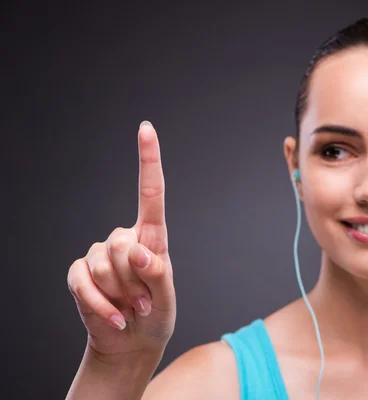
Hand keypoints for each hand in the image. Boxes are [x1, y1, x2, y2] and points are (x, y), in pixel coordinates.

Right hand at [67, 121, 175, 357]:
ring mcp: (98, 255)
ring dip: (121, 294)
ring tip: (132, 307)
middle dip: (134, 279)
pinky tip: (115, 317)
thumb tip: (137, 251)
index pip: (151, 193)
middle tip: (145, 301)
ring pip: (102, 264)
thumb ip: (158, 274)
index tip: (146, 128)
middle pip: (122, 243)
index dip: (148, 160)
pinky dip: (100, 305)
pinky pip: (82, 282)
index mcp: (152, 237)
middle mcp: (124, 239)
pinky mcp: (79, 273)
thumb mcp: (167, 298)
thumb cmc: (157, 314)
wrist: (132, 342)